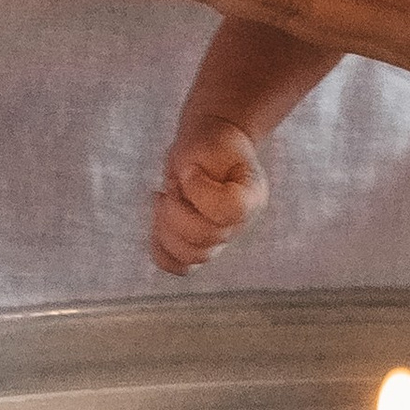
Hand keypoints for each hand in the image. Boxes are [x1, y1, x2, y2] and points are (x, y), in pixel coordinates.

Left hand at [150, 122, 269, 275]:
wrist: (210, 147)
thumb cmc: (209, 144)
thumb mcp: (207, 143)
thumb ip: (196, 165)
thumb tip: (179, 193)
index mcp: (251, 196)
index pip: (230, 211)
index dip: (200, 193)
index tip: (189, 170)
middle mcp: (240, 225)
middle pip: (206, 238)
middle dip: (176, 208)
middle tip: (173, 184)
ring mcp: (221, 240)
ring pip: (191, 256)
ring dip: (166, 226)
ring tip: (165, 200)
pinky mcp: (200, 247)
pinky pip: (179, 265)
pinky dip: (162, 249)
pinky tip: (158, 222)